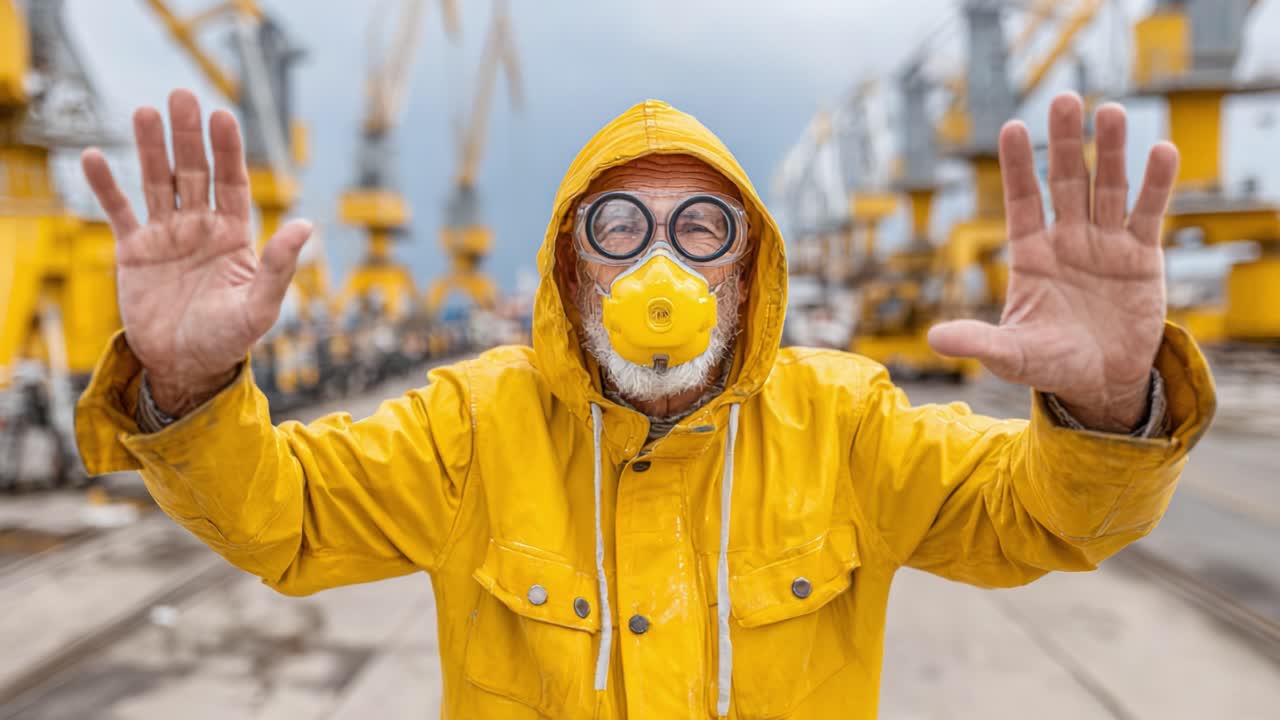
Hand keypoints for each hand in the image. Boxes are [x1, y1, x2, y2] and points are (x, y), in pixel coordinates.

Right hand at [81, 89, 311, 415]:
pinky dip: (106, 186)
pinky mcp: (134, 251)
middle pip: (194, 172)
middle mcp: (201, 228)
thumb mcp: (260, 306)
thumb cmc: (229, 340)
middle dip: (188, 136)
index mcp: (234, 236)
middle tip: (181, 96)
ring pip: (157, 182)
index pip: (232, 182)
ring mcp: (167, 236)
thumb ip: (279, 266)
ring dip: (150, 148)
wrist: (185, 367)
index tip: (223, 116)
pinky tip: (94, 156)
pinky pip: (118, 211)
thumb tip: (306, 226)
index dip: (228, 150)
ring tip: (144, 112)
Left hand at [928, 93, 1177, 432]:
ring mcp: (1105, 244)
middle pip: (1065, 181)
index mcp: (1031, 254)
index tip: (1011, 127)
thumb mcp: (1010, 356)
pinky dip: (1155, 183)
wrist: (1101, 383)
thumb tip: (933, 339)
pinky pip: (1148, 213)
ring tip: (1109, 111)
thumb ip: (978, 342)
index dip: (1017, 166)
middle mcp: (1067, 240)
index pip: (1022, 200)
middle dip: (1064, 142)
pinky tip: (1160, 150)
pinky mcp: (1142, 256)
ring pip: (1107, 187)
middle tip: (1064, 98)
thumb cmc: (1049, 364)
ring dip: (1110, 151)